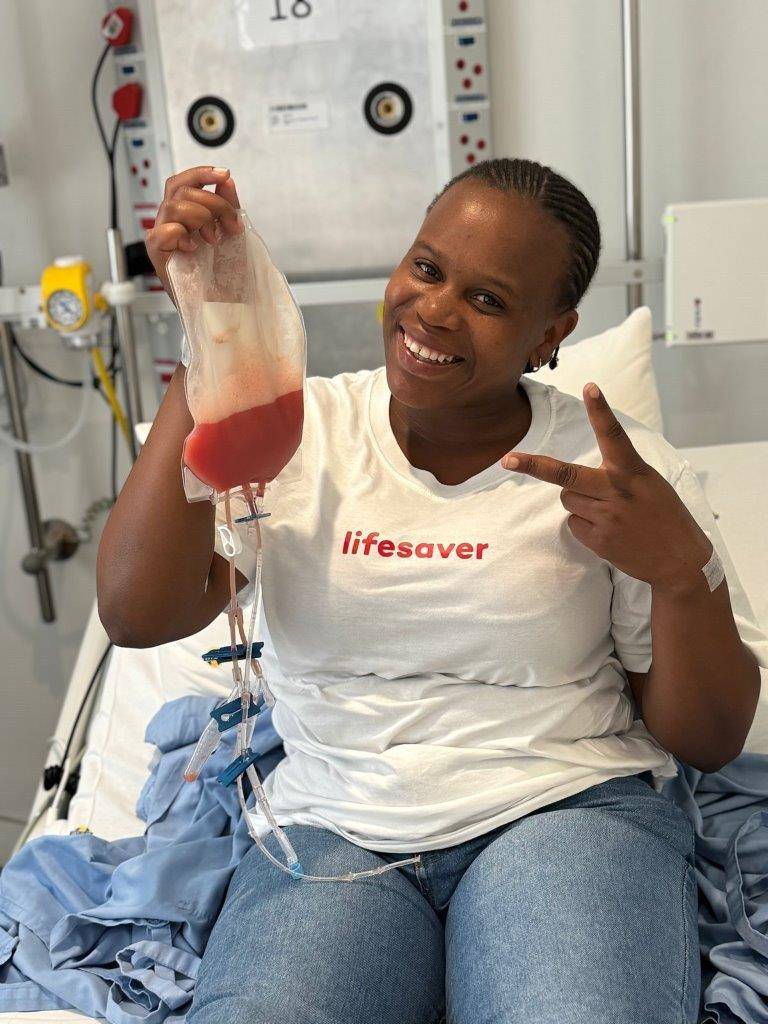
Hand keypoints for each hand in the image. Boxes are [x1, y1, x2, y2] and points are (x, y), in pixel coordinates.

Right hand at [145, 166, 241, 293]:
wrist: (225, 306)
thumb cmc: (224, 277)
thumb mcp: (231, 236)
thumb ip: (227, 206)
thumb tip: (226, 181)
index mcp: (184, 217)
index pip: (182, 183)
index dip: (201, 173)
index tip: (224, 175)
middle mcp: (170, 223)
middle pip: (181, 191)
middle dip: (213, 202)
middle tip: (230, 226)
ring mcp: (162, 239)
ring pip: (174, 206)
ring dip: (201, 218)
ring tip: (213, 239)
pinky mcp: (159, 256)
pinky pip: (164, 232)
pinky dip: (182, 235)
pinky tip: (194, 248)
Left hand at [501, 382, 712, 591]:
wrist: (680, 560)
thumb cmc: (663, 514)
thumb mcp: (649, 483)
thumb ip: (617, 473)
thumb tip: (574, 480)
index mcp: (634, 471)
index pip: (614, 435)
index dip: (601, 411)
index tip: (591, 387)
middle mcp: (617, 491)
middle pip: (565, 475)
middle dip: (533, 466)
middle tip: (507, 459)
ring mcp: (606, 517)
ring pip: (567, 499)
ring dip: (579, 502)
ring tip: (609, 513)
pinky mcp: (599, 540)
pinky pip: (574, 524)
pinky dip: (585, 525)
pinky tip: (610, 531)